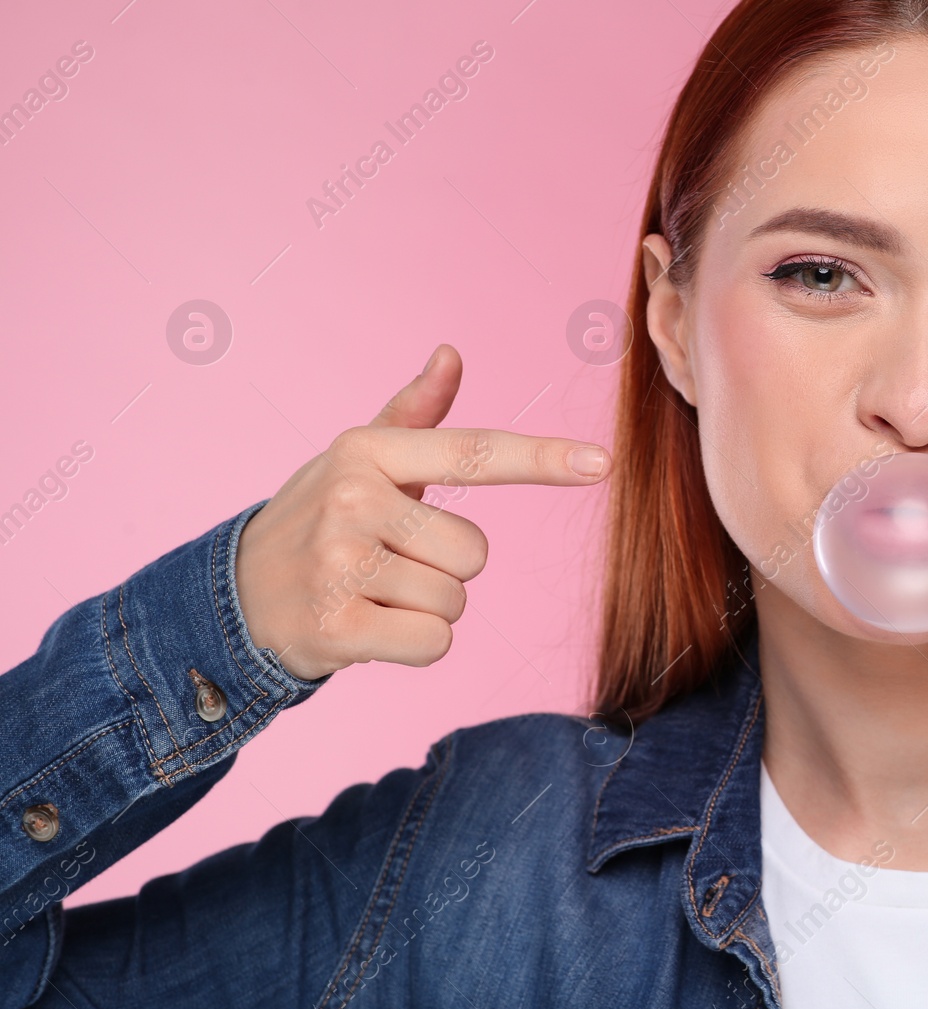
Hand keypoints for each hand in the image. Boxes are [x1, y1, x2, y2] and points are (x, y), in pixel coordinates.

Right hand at [235, 343, 610, 680]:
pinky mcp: (335, 627)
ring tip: (372, 594)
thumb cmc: (320, 520)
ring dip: (426, 610)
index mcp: (368, 452)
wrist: (236, 596)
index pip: (476, 453)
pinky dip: (412, 646)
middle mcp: (352, 499)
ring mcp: (340, 563)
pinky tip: (365, 628)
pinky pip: (433, 644)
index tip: (603, 463)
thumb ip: (415, 414)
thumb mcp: (360, 459)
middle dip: (447, 570)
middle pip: (477, 554)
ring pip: (455, 602)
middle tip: (389, 564)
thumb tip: (451, 354)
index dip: (543, 459)